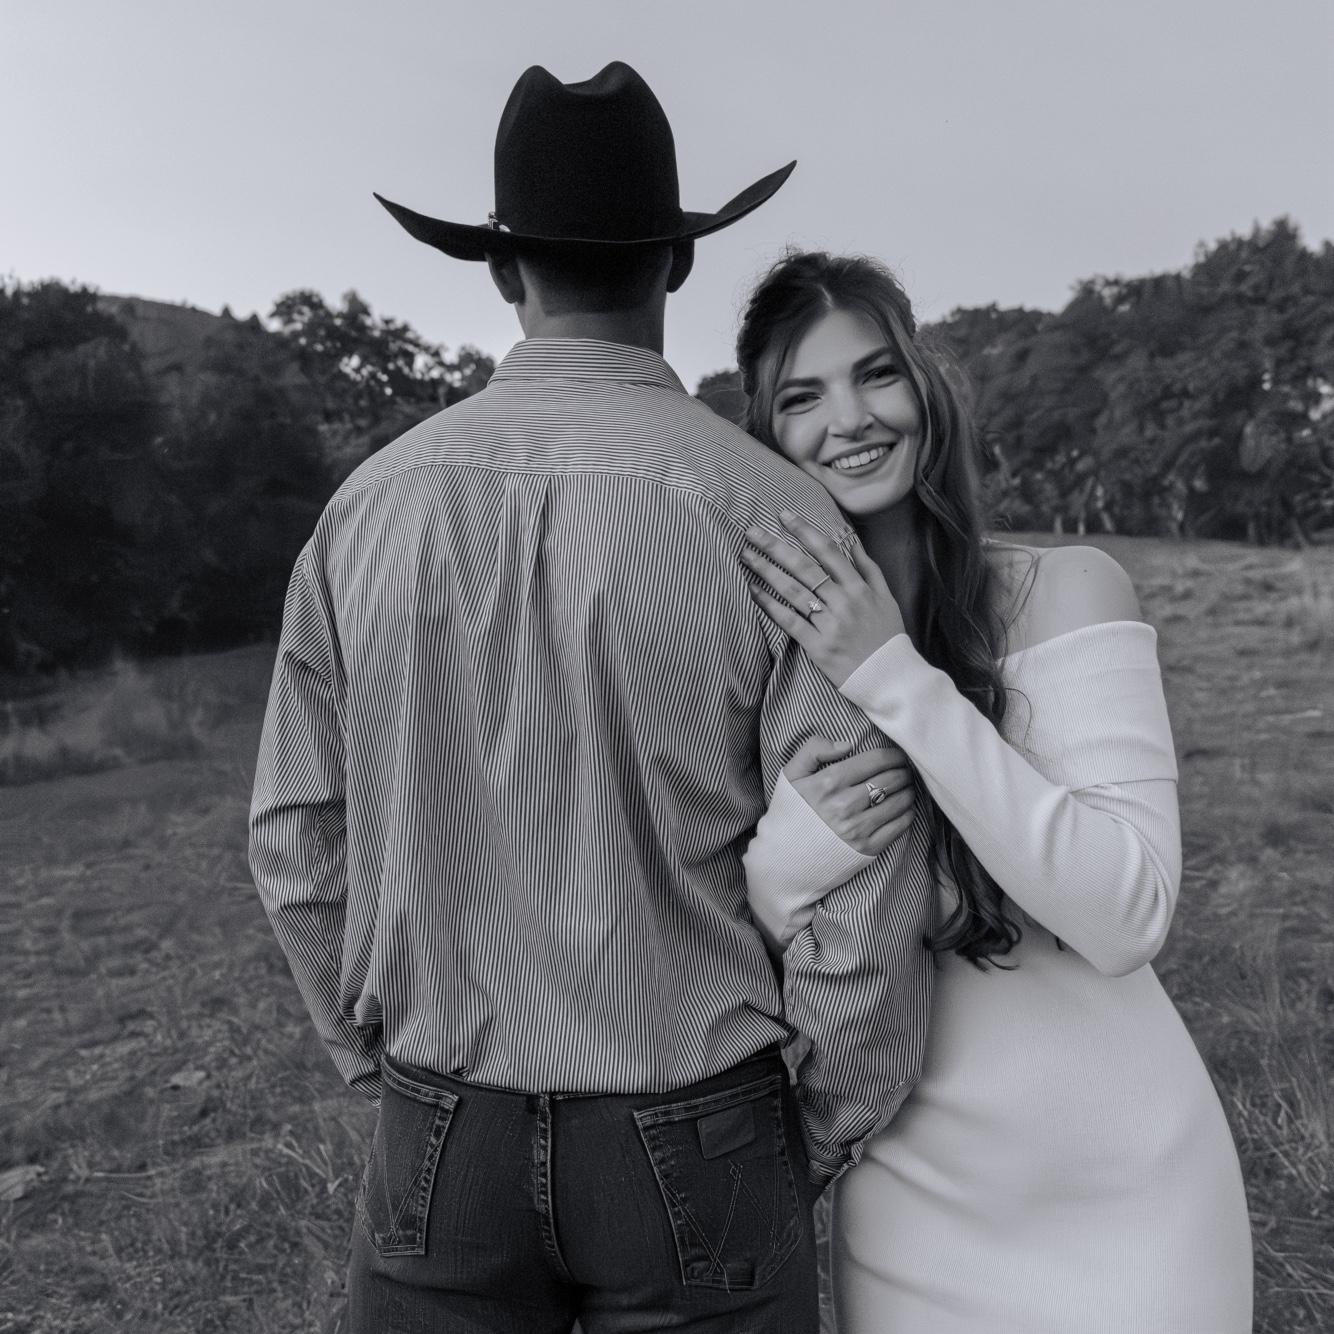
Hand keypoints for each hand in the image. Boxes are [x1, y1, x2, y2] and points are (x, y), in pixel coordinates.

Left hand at [742, 511, 906, 687]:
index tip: (784, 516)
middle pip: (804, 568)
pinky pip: (789, 621)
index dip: (804, 531)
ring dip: (767, 571)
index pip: (828, 551)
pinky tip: (753, 591)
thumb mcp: (886, 598)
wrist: (891, 677)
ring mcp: (830, 625)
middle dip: (775, 546)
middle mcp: (844, 602)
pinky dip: (770, 605)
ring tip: (746, 556)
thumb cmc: (887, 635)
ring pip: (793, 591)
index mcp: (860, 588)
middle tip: (752, 532)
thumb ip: (869, 568)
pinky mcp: (817, 647)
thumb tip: (852, 540)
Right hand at [784, 736, 914, 856]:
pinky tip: (905, 809)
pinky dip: (907, 814)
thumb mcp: (790, 775)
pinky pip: (898, 827)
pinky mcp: (866, 849)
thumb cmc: (790, 813)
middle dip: (903, 772)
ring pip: (898, 802)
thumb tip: (846, 744)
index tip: (899, 756)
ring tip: (907, 787)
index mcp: (828, 783)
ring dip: (908, 791)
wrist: (784, 858)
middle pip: (890, 780)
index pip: (874, 761)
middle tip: (906, 771)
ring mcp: (857, 828)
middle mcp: (845, 805)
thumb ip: (812, 749)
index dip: (893, 755)